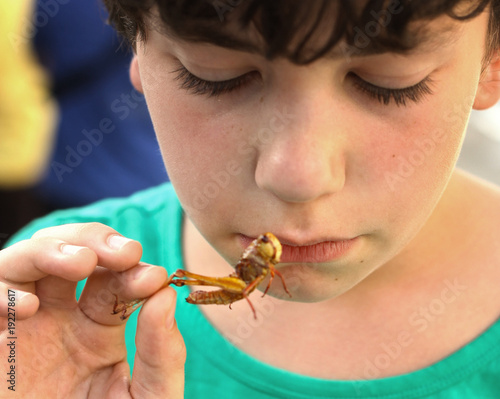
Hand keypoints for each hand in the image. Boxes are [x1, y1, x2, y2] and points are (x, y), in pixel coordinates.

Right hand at [0, 223, 184, 397]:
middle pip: (70, 253)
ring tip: (82, 263)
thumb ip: (162, 354)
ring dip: (53, 250)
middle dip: (95, 242)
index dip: (133, 270)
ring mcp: (21, 326)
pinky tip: (26, 307)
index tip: (153, 276)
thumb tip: (167, 298)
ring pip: (26, 261)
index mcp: (99, 326)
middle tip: (123, 252)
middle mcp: (59, 317)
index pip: (115, 279)